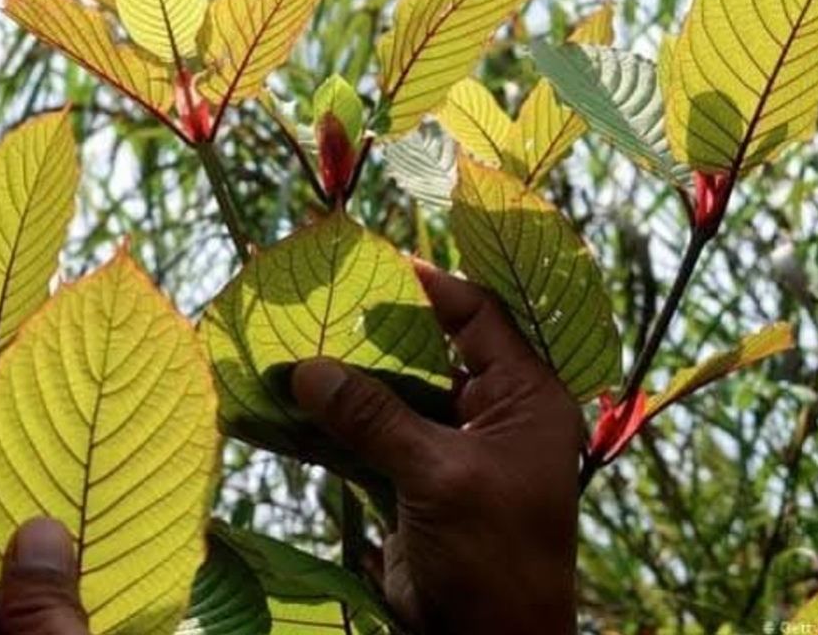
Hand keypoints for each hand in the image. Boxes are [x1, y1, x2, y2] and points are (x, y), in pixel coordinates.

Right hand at [291, 261, 581, 634]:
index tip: (375, 260)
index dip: (431, 285)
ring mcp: (450, 448)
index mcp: (525, 399)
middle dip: (376, 330)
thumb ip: (375, 417)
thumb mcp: (440, 477)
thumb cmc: (493, 557)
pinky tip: (293, 402)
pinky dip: (335, 423)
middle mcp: (491, 414)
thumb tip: (307, 368)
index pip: (479, 317)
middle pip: (429, 352)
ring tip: (294, 342)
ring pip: (394, 395)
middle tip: (322, 298)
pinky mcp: (414, 482)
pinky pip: (372, 438)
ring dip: (348, 378)